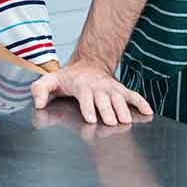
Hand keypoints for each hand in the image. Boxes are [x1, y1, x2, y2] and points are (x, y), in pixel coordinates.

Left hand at [30, 57, 153, 125]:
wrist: (88, 64)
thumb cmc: (68, 78)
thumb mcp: (50, 80)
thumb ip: (40, 90)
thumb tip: (38, 104)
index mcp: (81, 85)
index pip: (85, 96)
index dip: (88, 107)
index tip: (90, 118)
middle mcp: (98, 87)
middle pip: (104, 99)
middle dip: (107, 110)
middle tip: (110, 122)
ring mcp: (111, 89)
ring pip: (119, 98)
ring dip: (123, 108)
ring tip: (126, 120)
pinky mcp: (121, 90)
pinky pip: (133, 95)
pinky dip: (141, 102)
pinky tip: (148, 111)